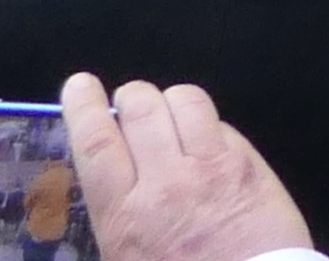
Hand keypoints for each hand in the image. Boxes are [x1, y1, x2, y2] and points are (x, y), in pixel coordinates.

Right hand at [55, 77, 313, 260]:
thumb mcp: (126, 258)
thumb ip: (117, 215)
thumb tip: (109, 177)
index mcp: (123, 215)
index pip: (96, 143)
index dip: (84, 107)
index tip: (79, 85)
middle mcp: (164, 182)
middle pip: (141, 109)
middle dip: (131, 96)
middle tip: (128, 103)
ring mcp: (210, 168)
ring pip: (186, 102)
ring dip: (171, 101)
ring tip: (168, 115)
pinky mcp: (248, 165)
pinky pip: (221, 124)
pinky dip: (207, 124)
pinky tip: (206, 141)